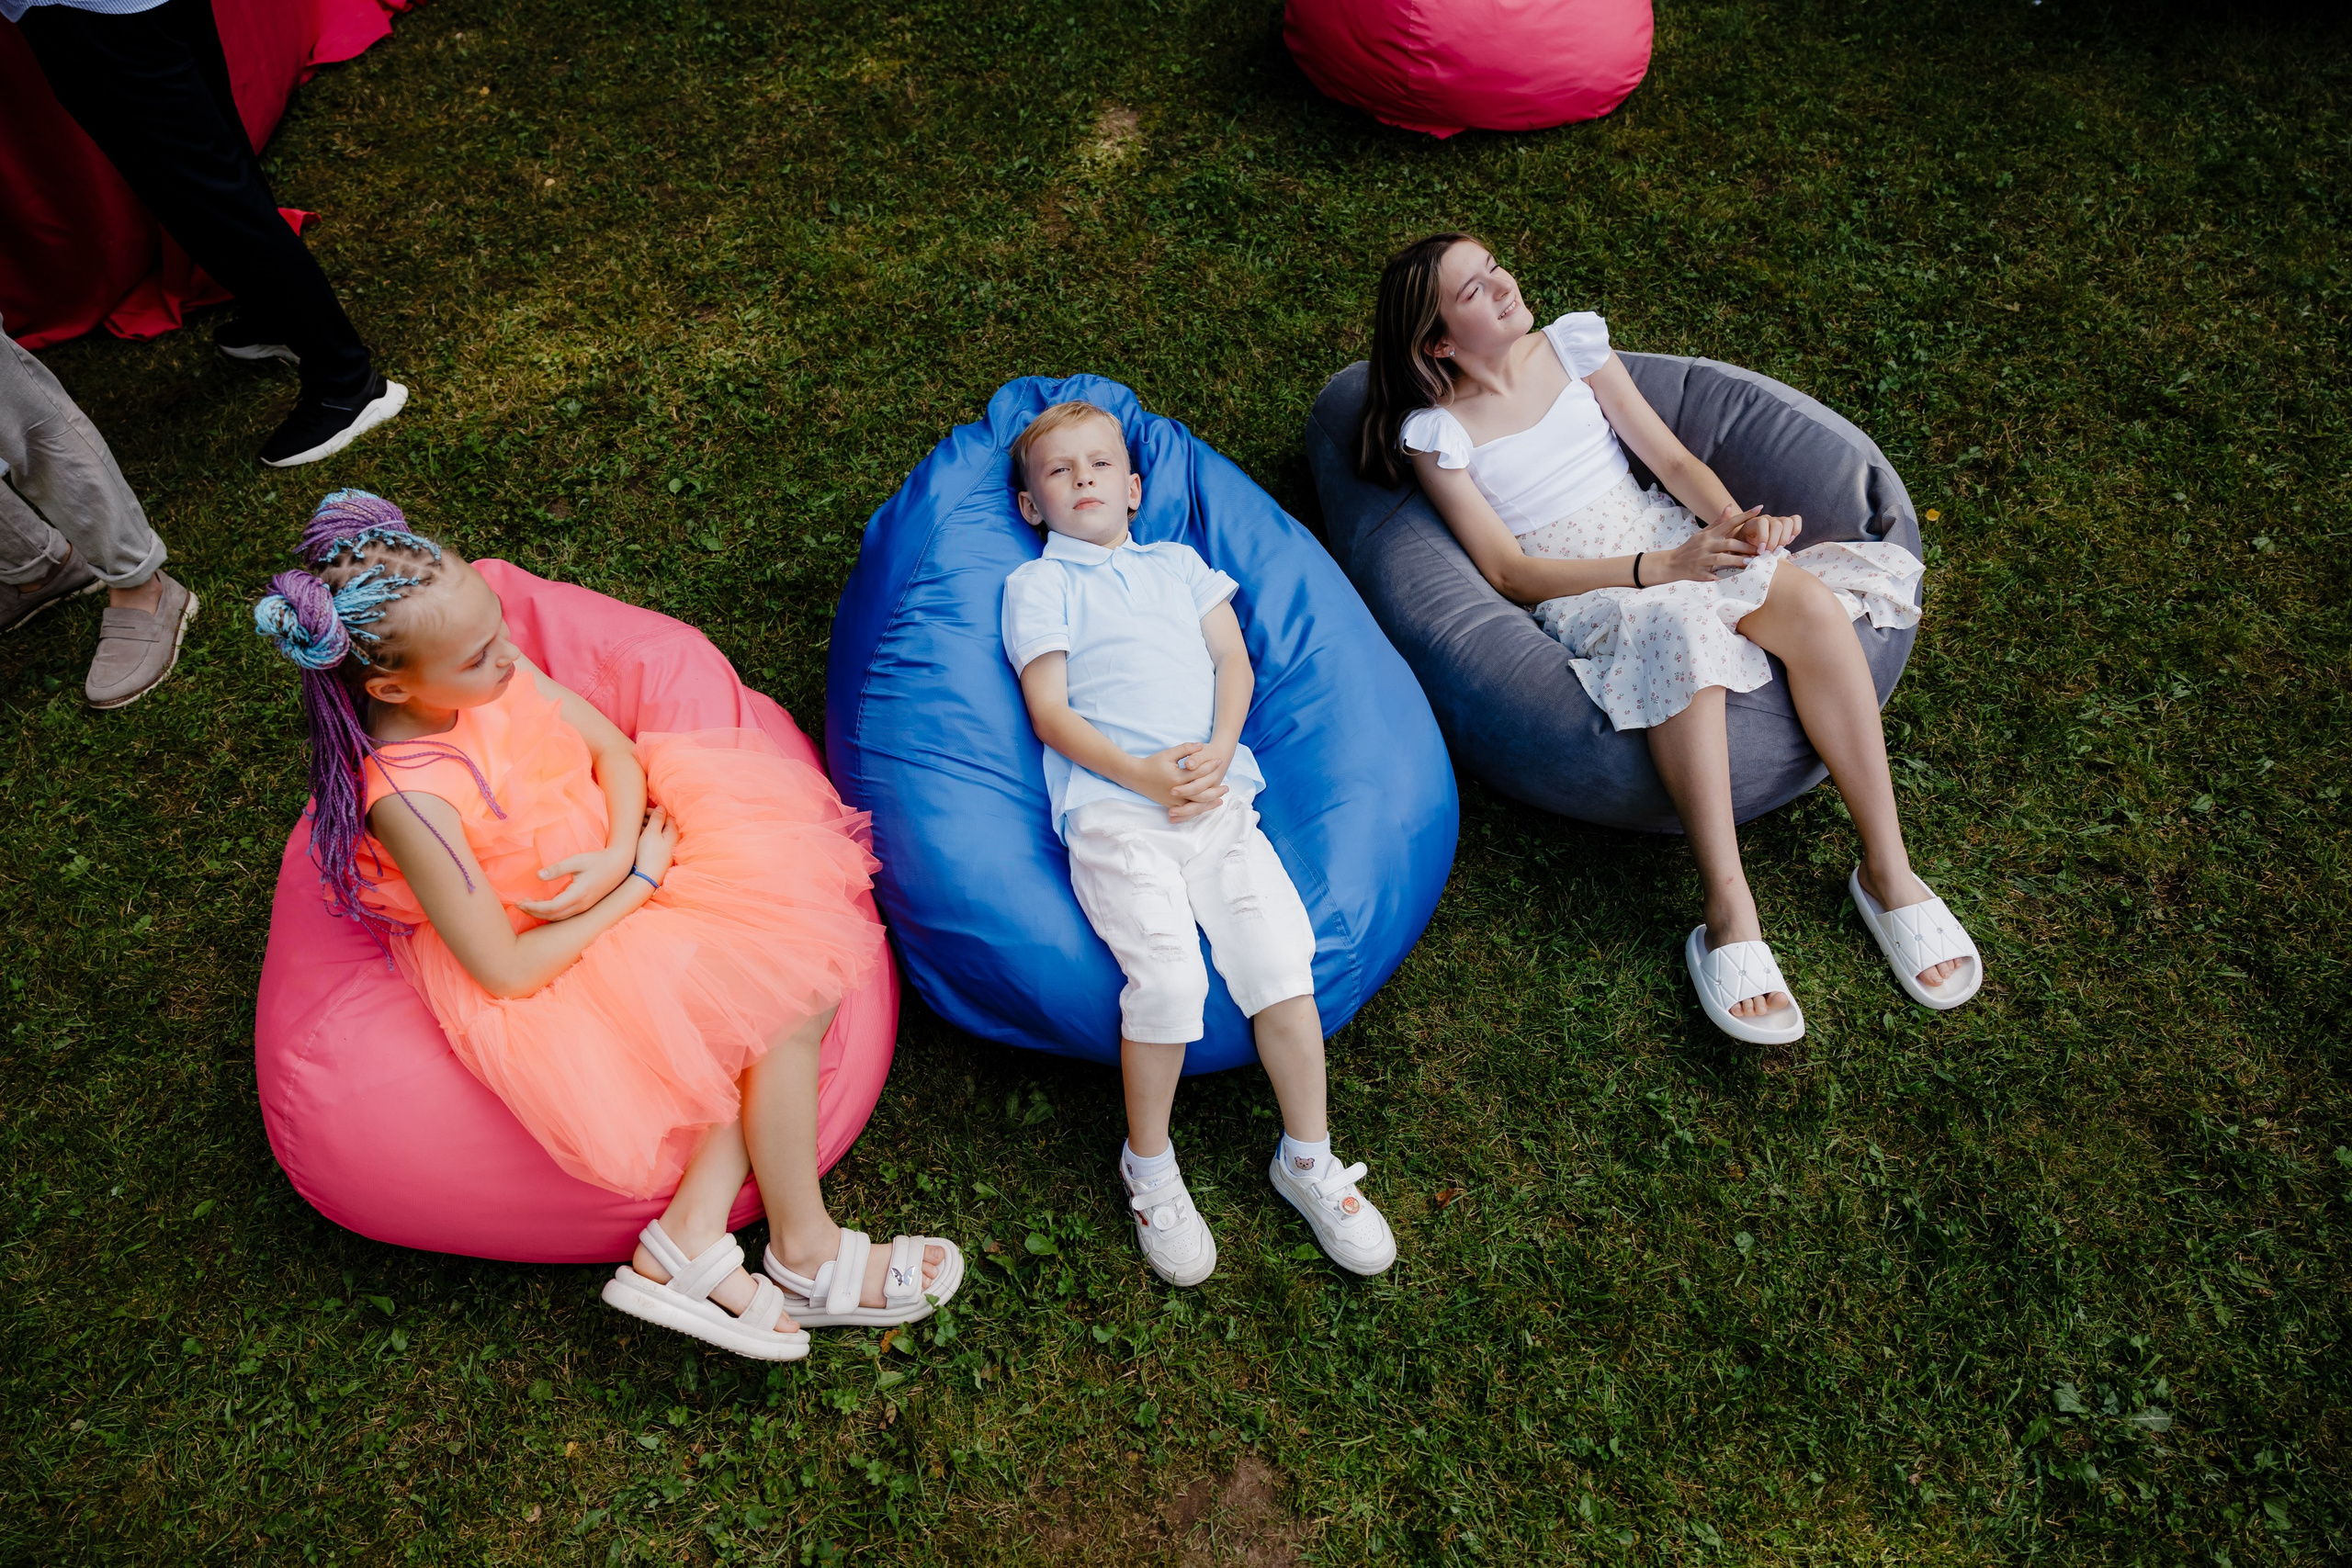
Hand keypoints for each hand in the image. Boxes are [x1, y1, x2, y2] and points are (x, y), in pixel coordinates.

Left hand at [515, 842, 633, 919]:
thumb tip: (538, 876)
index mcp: (578, 895)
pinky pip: (564, 915)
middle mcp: (581, 905)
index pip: (550, 907)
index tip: (519, 902)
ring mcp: (584, 907)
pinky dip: (551, 913)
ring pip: (558, 917)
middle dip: (533, 912)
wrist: (620, 865)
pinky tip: (543, 906)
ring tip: (527, 905)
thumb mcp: (577, 860)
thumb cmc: (598, 860)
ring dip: (541, 914)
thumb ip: (557, 869)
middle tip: (518, 904)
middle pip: (552, 916)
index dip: (533, 907)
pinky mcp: (585, 906)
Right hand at [632, 804, 678, 887]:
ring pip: (657, 833)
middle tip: (637, 820)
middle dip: (650, 819)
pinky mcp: (660, 856)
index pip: (666, 816)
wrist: (645, 878)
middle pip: (662, 825)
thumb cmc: (649, 853)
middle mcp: (673, 841)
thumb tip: (662, 808)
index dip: (655, 811)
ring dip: (647, 828)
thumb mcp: (652, 832)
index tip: (642, 811)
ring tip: (636, 829)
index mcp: (674, 833)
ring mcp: (667, 850)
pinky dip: (647, 837)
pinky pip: (654, 842)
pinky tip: (638, 839)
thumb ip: (657, 818)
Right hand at [1130, 743, 1228, 816]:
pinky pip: (1188, 810)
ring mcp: (1174, 801)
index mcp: (1177, 777)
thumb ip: (1185, 749)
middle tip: (1227, 786)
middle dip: (1215, 790)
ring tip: (1221, 799)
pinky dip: (1199, 809)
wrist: (1136, 777)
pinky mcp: (1171, 805)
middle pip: (1202, 793)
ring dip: (1210, 802)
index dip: (1210, 765)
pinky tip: (1207, 806)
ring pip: (1196, 805)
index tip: (1219, 760)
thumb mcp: (1168, 753)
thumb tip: (1201, 746)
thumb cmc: (1152, 763)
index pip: (1199, 772)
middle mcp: (1177, 791)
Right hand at [1662, 506, 1763, 581]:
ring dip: (1737, 561)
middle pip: (1728, 544)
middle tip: (1761, 550)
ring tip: (1750, 563)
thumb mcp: (1702, 533)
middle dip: (1745, 547)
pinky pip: (1712, 576)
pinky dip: (1721, 577)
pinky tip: (1733, 579)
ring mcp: (1701, 559)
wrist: (1671, 563)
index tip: (1759, 509)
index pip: (1729, 522)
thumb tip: (1729, 506)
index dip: (1744, 516)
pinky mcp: (1699, 573)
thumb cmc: (1690, 548)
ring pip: (1721, 559)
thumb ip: (1718, 522)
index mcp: (1709, 535)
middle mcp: (1706, 545)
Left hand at [1734, 505, 1801, 553]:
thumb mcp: (1735, 549)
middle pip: (1777, 524)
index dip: (1763, 537)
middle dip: (1775, 542)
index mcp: (1752, 522)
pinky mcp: (1786, 524)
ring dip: (1785, 539)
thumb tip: (1750, 558)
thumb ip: (1740, 551)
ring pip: (1788, 522)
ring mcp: (1777, 520)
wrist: (1746, 544)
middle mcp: (1766, 519)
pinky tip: (1788, 542)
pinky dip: (1795, 531)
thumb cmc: (1740, 548)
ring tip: (1777, 551)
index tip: (1760, 551)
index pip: (1762, 523)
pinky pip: (1796, 520)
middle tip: (1769, 554)